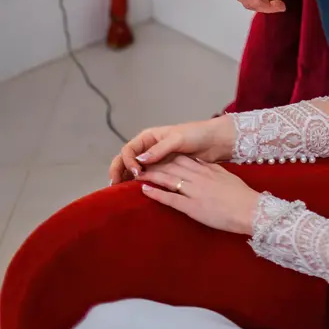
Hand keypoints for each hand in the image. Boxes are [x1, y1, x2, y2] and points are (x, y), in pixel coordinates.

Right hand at [109, 115, 235, 183]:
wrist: (214, 141)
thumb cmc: (196, 134)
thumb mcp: (177, 139)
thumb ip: (159, 149)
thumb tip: (139, 161)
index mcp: (149, 137)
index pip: (128, 150)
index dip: (126, 162)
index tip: (134, 173)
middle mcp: (149, 148)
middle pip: (126, 160)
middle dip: (118, 171)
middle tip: (114, 186)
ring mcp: (156, 159)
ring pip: (135, 170)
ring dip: (127, 179)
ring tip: (122, 192)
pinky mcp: (164, 169)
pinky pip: (148, 177)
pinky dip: (141, 184)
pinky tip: (138, 193)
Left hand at [139, 155, 260, 234]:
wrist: (249, 209)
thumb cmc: (240, 195)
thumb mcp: (225, 175)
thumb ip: (211, 170)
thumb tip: (199, 163)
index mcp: (206, 169)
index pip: (181, 158)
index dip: (166, 156)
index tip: (154, 155)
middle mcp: (198, 177)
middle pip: (171, 166)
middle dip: (154, 164)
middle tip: (139, 163)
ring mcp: (194, 191)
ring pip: (168, 179)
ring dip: (151, 176)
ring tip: (136, 174)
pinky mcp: (192, 207)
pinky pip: (170, 199)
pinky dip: (156, 193)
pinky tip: (144, 190)